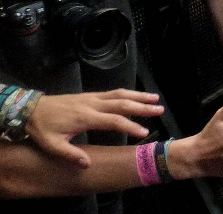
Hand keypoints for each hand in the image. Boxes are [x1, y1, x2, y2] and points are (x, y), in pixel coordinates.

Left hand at [25, 90, 162, 166]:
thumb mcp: (52, 145)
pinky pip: (113, 92)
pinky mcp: (90, 95)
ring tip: (155, 98)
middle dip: (142, 107)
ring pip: (120, 94)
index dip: (130, 126)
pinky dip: (128, 93)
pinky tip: (136, 96)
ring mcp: (92, 98)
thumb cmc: (42, 128)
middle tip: (159, 110)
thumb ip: (70, 154)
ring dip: (139, 96)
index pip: (113, 121)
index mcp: (85, 117)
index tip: (144, 133)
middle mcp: (92, 104)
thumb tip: (88, 164)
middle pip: (122, 104)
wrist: (30, 109)